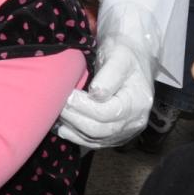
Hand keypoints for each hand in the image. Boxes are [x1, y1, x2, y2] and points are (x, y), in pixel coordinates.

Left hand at [57, 7, 156, 146]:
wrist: (132, 57)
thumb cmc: (124, 53)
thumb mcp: (119, 56)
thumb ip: (109, 74)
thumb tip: (96, 93)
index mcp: (138, 102)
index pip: (107, 113)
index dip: (83, 107)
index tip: (67, 95)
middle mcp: (135, 121)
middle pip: (100, 129)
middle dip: (74, 118)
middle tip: (56, 105)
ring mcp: (125, 130)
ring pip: (94, 139)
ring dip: (72, 128)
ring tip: (55, 113)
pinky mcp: (115, 135)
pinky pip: (94, 142)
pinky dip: (76, 136)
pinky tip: (62, 126)